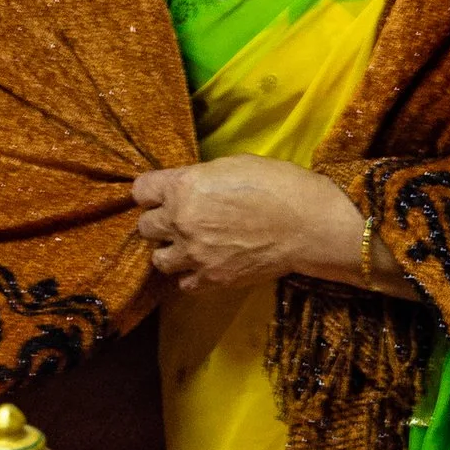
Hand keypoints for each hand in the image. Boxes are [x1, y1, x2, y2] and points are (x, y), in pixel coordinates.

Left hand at [131, 159, 365, 294]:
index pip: (140, 190)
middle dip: (160, 221)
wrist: (308, 225)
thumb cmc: (278, 185)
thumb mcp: (233, 165)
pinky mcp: (211, 279)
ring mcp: (194, 254)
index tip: (161, 193)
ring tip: (189, 246)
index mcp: (184, 186)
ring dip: (171, 251)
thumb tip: (188, 187)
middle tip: (180, 219)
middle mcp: (181, 221)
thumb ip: (200, 178)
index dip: (152, 191)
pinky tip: (205, 265)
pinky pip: (183, 283)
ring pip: (158, 259)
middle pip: (145, 226)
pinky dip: (191, 275)